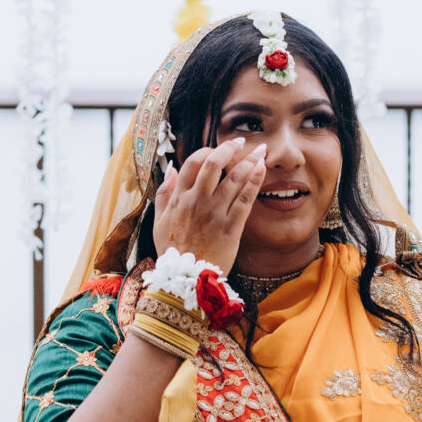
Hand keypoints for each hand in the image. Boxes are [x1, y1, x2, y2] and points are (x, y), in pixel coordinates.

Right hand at [152, 136, 265, 273]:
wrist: (187, 280)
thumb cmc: (174, 251)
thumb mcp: (159, 221)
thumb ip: (164, 193)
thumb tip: (172, 169)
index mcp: (179, 198)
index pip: (192, 163)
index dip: (207, 151)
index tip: (217, 149)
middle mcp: (197, 201)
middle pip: (214, 164)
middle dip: (230, 148)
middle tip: (242, 142)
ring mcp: (215, 213)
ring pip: (233, 179)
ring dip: (248, 161)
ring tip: (260, 151)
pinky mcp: (231, 227)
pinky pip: (245, 199)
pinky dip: (254, 181)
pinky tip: (261, 169)